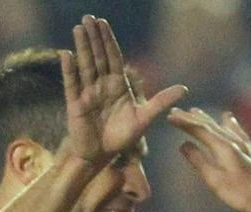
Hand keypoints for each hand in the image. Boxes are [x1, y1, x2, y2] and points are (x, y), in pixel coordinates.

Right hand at [61, 15, 187, 164]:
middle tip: (89, 17)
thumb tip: (184, 89)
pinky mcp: (75, 104)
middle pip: (98, 57)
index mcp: (118, 86)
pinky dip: (69, 70)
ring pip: (85, 65)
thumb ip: (161, 102)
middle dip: (94, 38)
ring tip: (79, 28)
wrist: (102, 156)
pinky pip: (71, 84)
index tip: (103, 23)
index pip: (113, 58)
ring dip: (82, 47)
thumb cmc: (121, 137)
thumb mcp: (144, 119)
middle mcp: (101, 85)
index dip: (108, 41)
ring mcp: (87, 93)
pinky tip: (66, 54)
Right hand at [168, 108, 250, 211]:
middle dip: (191, 118)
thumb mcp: (214, 179)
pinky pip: (237, 131)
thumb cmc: (239, 193)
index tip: (169, 116)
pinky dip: (229, 123)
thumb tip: (183, 144)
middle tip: (176, 111)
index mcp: (223, 147)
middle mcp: (233, 141)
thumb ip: (199, 161)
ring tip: (195, 111)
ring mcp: (243, 145)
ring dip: (207, 118)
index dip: (184, 122)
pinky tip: (228, 118)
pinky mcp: (250, 151)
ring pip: (221, 126)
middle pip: (209, 125)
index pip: (200, 129)